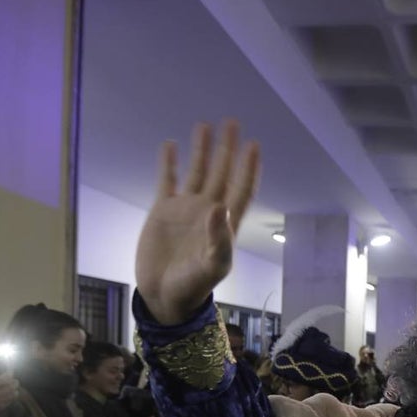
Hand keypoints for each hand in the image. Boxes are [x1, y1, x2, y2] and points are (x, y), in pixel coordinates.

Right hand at [0, 368, 18, 416]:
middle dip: (12, 380)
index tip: (8, 371)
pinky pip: (12, 400)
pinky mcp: (0, 408)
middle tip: (8, 378)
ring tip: (8, 385)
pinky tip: (7, 393)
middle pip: (12, 385)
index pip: (4, 379)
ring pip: (14, 393)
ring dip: (13, 387)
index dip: (9, 373)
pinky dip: (12, 395)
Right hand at [136, 120, 260, 324]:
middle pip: (222, 173)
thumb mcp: (212, 267)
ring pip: (197, 172)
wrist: (164, 295)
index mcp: (226, 223)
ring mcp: (186, 209)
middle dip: (227, 149)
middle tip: (232, 122)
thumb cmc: (193, 285)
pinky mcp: (163, 210)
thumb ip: (219, 240)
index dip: (249, 169)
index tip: (254, 145)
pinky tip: (170, 144)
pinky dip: (168, 163)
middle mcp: (208, 210)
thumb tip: (219, 207)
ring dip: (202, 150)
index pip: (242, 189)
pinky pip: (167, 181)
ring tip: (205, 126)